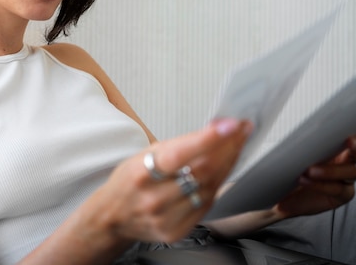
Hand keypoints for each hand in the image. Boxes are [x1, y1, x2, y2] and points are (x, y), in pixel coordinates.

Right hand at [87, 118, 253, 244]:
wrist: (113, 216)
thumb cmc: (130, 180)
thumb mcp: (144, 154)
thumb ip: (179, 145)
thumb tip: (214, 129)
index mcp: (142, 172)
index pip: (180, 153)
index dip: (209, 138)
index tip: (231, 125)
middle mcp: (154, 197)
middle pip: (203, 171)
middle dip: (228, 147)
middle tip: (241, 131)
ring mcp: (166, 217)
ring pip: (210, 187)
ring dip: (228, 164)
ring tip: (236, 146)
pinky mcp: (176, 231)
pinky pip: (207, 204)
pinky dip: (218, 184)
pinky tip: (223, 170)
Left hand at [273, 134, 355, 217]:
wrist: (273, 190)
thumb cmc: (282, 161)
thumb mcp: (287, 143)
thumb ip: (297, 131)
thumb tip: (291, 108)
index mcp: (335, 140)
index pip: (355, 129)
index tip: (350, 131)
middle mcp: (346, 157)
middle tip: (348, 143)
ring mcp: (345, 178)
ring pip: (349, 171)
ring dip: (328, 171)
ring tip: (307, 171)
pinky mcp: (339, 195)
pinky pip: (338, 189)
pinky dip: (321, 186)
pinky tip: (305, 182)